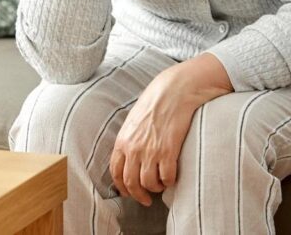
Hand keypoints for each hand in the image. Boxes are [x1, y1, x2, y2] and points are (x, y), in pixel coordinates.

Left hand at [110, 54, 232, 206]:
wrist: (174, 90)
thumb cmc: (155, 102)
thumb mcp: (134, 120)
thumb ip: (129, 139)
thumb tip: (129, 156)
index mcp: (123, 140)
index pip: (116, 173)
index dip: (122, 187)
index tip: (129, 193)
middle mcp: (134, 148)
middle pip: (131, 183)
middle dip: (138, 195)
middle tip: (146, 200)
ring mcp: (151, 150)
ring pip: (149, 183)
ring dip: (155, 188)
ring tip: (161, 185)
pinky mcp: (168, 151)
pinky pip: (166, 177)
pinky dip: (169, 181)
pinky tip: (172, 177)